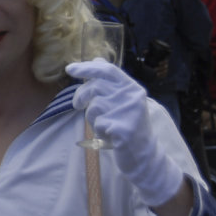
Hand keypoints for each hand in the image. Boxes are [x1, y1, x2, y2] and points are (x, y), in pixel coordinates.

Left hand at [67, 59, 183, 206]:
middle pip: (95, 87)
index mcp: (133, 88)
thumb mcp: (125, 100)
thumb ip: (111, 82)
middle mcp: (132, 97)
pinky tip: (108, 136)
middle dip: (81, 95)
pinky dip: (98, 130)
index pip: (107, 70)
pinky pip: (97, 124)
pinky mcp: (123, 130)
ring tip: (103, 124)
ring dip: (92, 116)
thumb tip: (96, 60)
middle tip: (77, 105)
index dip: (86, 67)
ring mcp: (129, 113)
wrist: (145, 156)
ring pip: (94, 106)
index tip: (70, 69)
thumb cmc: (130, 126)